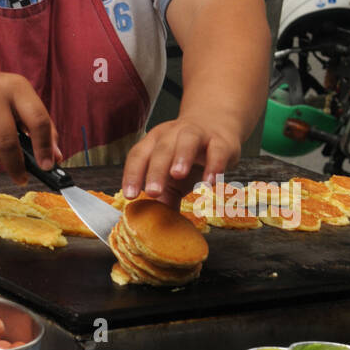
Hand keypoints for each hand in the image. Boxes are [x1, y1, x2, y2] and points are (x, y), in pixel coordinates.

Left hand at [121, 116, 241, 208]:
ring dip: (181, 157)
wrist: (216, 123)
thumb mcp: (173, 175)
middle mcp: (172, 134)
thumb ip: (164, 197)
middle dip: (155, 170)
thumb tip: (153, 226)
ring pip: (187, 141)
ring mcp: (197, 135)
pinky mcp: (221, 141)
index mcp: (154, 142)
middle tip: (152, 191)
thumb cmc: (187, 155)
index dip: (132, 174)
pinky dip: (214, 165)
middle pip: (161, 149)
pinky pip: (217, 150)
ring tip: (177, 175)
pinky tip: (210, 182)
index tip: (129, 195)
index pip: (138, 155)